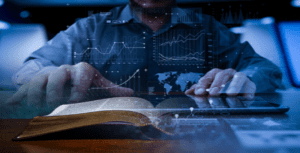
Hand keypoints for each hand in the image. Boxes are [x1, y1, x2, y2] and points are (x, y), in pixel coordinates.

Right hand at [6, 62, 133, 106]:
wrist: (64, 76)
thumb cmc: (84, 83)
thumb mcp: (99, 85)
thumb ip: (112, 89)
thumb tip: (132, 93)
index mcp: (81, 70)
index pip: (82, 71)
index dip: (79, 84)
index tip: (76, 99)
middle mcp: (64, 69)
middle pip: (57, 74)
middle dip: (56, 91)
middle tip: (56, 105)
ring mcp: (48, 75)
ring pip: (39, 80)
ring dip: (38, 96)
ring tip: (40, 108)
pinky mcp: (34, 82)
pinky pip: (25, 87)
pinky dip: (19, 96)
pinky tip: (13, 105)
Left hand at [185, 68, 255, 98]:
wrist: (239, 91)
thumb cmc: (220, 91)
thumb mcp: (207, 91)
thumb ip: (198, 92)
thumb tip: (187, 93)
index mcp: (215, 74)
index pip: (207, 77)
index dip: (202, 84)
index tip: (198, 92)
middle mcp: (227, 74)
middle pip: (222, 75)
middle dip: (217, 84)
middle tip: (213, 93)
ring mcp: (240, 78)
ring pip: (238, 78)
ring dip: (234, 86)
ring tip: (230, 94)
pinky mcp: (250, 85)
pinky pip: (251, 86)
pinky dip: (249, 91)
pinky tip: (246, 97)